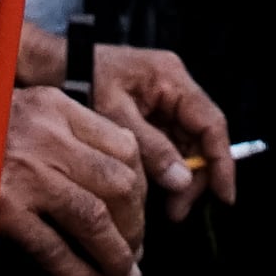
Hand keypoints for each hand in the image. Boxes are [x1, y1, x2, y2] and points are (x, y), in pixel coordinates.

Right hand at [0, 88, 146, 275]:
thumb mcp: (15, 117)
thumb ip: (60, 137)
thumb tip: (109, 182)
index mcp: (52, 106)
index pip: (123, 145)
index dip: (140, 187)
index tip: (137, 213)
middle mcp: (44, 132)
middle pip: (118, 182)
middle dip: (134, 225)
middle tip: (133, 252)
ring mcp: (23, 169)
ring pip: (95, 217)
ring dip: (116, 254)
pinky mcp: (2, 207)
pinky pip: (56, 248)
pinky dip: (80, 273)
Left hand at [87, 40, 236, 217]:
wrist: (50, 64)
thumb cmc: (79, 77)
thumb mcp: (114, 113)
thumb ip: (150, 147)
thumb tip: (182, 181)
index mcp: (171, 79)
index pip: (211, 123)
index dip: (222, 162)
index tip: (224, 196)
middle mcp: (174, 88)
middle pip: (201, 139)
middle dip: (194, 177)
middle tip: (177, 210)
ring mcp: (163, 102)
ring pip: (185, 146)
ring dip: (179, 177)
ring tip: (166, 208)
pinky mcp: (150, 114)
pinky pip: (167, 146)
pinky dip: (164, 169)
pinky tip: (153, 190)